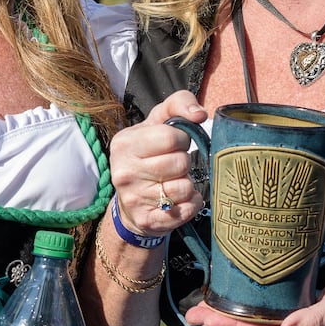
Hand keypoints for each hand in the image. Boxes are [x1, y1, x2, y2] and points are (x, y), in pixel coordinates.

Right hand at [108, 90, 206, 238]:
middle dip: (184, 164)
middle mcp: (124, 171)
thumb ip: (178, 105)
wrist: (130, 203)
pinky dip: (191, 204)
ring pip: (185, 188)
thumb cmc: (148, 155)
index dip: (182, 140)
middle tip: (174, 167)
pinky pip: (186, 210)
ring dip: (187, 185)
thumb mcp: (156, 123)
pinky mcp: (147, 221)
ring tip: (174, 183)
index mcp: (125, 143)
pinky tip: (179, 200)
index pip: (171, 137)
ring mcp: (134, 198)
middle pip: (180, 163)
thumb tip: (199, 114)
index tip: (175, 145)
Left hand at [183, 274, 324, 325]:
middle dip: (220, 323)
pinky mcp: (300, 325)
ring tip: (206, 310)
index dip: (228, 325)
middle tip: (191, 313)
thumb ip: (314, 321)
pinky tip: (237, 307)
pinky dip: (248, 316)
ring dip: (231, 320)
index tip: (203, 318)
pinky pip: (268, 322)